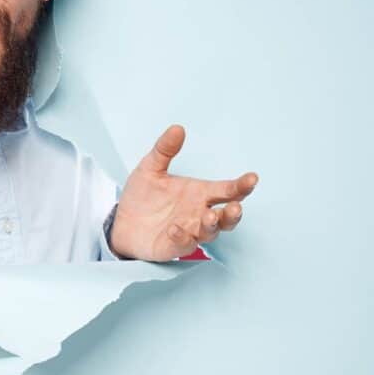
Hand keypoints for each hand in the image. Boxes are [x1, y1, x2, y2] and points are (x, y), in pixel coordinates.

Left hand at [110, 124, 257, 260]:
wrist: (122, 221)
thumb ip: (164, 150)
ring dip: (212, 225)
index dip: (241, 185)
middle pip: (226, 216)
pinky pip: (183, 245)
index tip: (252, 178)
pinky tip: (174, 228)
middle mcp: (199, 213)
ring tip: (209, 216)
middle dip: (233, 213)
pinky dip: (181, 237)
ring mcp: (189, 232)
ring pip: (210, 233)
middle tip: (234, 206)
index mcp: (200, 193)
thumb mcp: (150, 168)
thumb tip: (177, 128)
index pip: (227, 190)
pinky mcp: (173, 246)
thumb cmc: (143, 196)